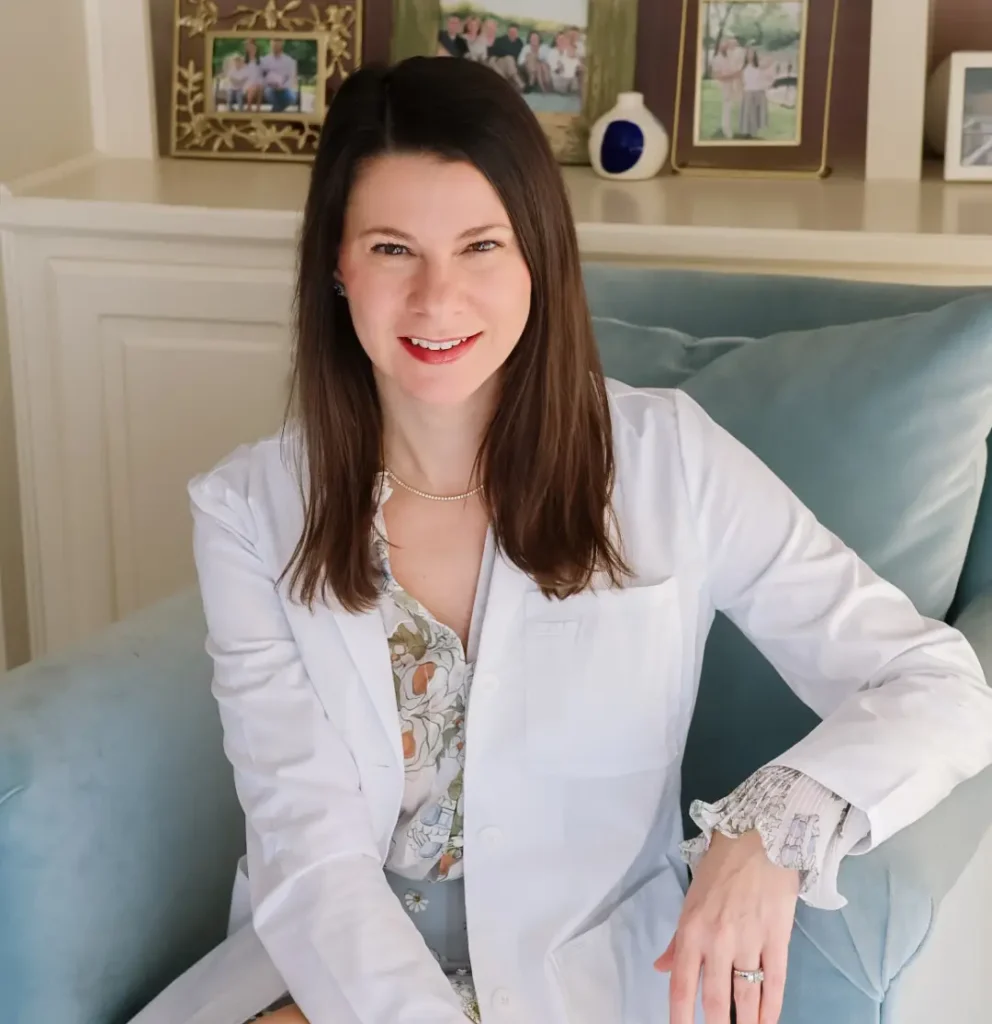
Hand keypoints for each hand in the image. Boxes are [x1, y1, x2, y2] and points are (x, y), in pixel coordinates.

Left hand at [654, 830, 799, 1023]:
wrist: (759, 839)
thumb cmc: (720, 868)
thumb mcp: (691, 900)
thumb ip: (678, 940)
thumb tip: (661, 968)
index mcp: (691, 930)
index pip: (681, 986)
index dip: (680, 1018)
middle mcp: (717, 940)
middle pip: (714, 999)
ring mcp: (749, 941)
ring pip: (746, 997)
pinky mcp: (777, 939)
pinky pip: (775, 983)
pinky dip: (772, 1009)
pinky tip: (768, 1022)